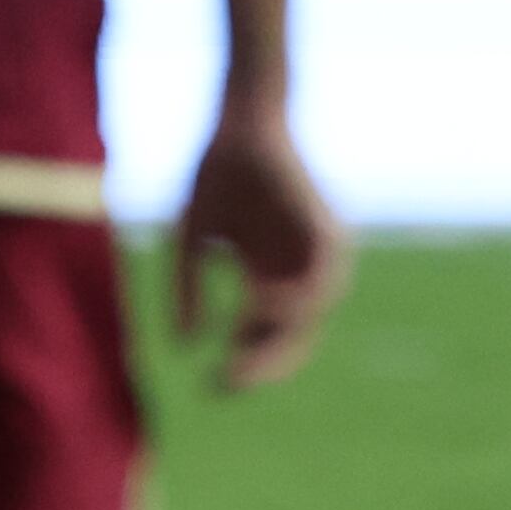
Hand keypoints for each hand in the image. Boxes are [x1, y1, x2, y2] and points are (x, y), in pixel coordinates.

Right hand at [171, 97, 350, 392]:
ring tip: (244, 359)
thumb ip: (189, 288)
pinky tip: (263, 312)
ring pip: (310, 315)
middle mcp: (296, 269)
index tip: (213, 385)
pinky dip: (296, 302)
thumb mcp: (192, 239)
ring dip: (279, 339)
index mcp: (269, 273)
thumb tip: (184, 344)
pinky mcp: (326, 233)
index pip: (265, 334)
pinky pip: (321, 281)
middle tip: (229, 384)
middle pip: (290, 335)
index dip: (243, 362)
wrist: (242, 124)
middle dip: (261, 364)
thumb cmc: (216, 174)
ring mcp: (314, 253)